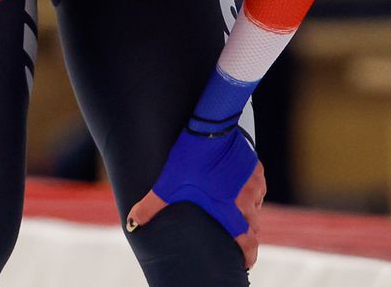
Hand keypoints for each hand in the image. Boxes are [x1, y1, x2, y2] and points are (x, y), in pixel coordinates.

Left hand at [126, 129, 266, 270]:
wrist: (211, 127)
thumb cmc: (191, 158)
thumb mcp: (168, 184)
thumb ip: (151, 207)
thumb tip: (132, 223)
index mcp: (228, 210)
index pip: (247, 240)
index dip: (248, 254)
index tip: (245, 262)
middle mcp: (246, 200)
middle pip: (254, 225)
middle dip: (246, 231)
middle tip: (234, 233)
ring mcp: (253, 183)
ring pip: (256, 205)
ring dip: (248, 209)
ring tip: (234, 208)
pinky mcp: (256, 167)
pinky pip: (258, 185)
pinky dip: (250, 190)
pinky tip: (237, 185)